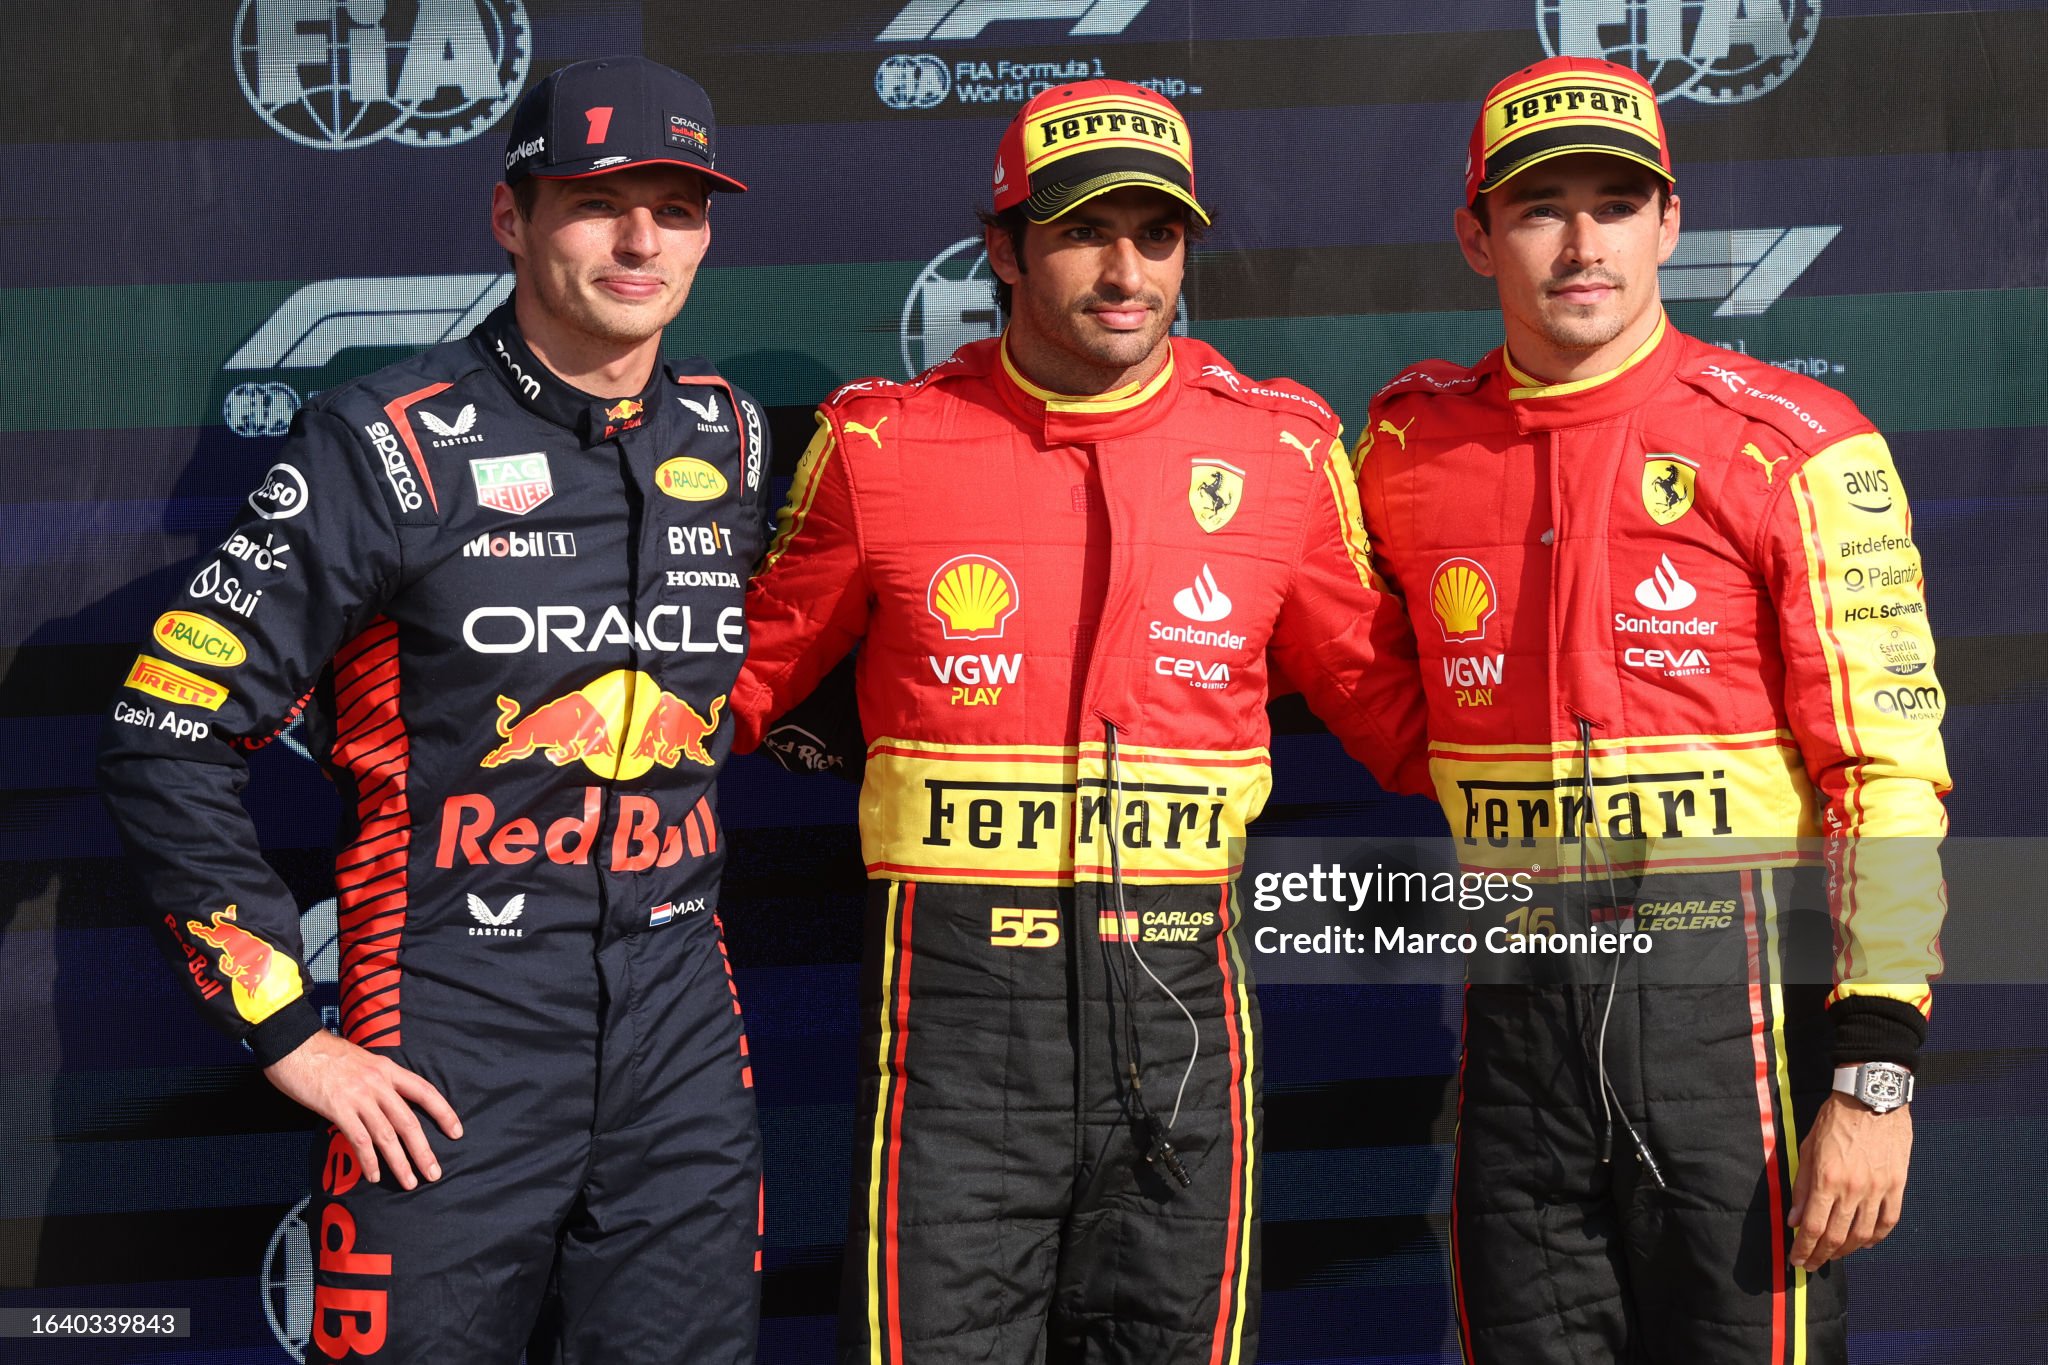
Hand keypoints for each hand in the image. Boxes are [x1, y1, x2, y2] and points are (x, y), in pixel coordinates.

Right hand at [264, 1030, 462, 1189]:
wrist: (294, 1045)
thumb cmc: (323, 1054)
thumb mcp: (361, 1061)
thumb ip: (376, 1081)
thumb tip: (384, 1104)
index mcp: (387, 1069)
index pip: (425, 1092)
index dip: (444, 1113)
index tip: (456, 1132)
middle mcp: (378, 1082)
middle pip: (409, 1121)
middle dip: (423, 1150)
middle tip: (434, 1173)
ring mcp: (359, 1095)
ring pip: (387, 1135)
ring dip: (400, 1162)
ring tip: (410, 1182)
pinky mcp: (338, 1108)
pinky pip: (360, 1139)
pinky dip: (369, 1161)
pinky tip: (375, 1175)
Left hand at [1788, 1091, 1911, 1270]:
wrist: (1871, 1097)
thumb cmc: (1835, 1119)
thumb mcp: (1808, 1148)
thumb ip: (1801, 1186)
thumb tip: (1794, 1219)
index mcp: (1826, 1179)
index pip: (1813, 1227)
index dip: (1804, 1249)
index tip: (1796, 1261)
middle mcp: (1853, 1189)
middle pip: (1836, 1236)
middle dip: (1821, 1255)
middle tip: (1812, 1264)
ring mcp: (1878, 1189)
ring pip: (1863, 1234)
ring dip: (1846, 1250)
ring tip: (1834, 1255)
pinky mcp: (1897, 1185)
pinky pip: (1888, 1221)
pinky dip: (1876, 1237)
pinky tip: (1865, 1243)